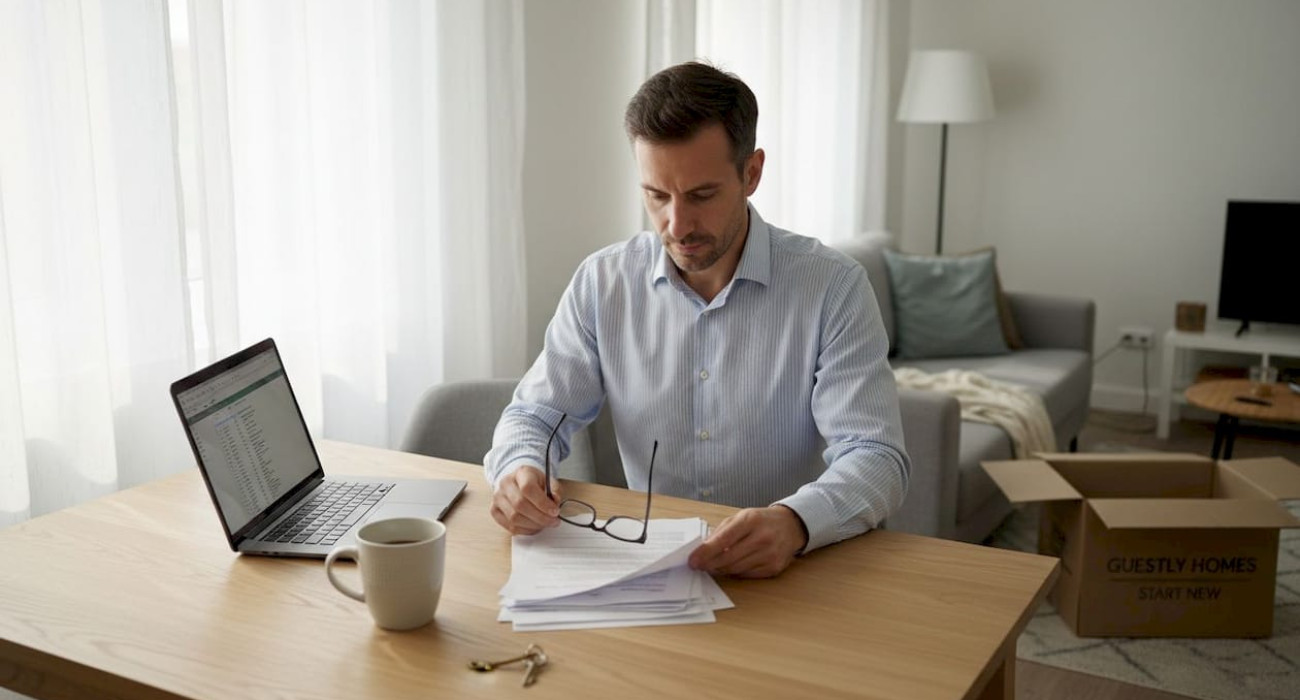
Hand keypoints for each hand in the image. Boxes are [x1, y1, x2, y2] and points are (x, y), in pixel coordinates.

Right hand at [489, 467, 563, 534]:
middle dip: (540, 517)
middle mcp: (505, 484)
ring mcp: (497, 498)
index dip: (542, 503)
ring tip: (545, 524)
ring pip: (514, 518)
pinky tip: (534, 526)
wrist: (518, 483)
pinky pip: (510, 526)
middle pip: (520, 505)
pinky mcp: (494, 511)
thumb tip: (555, 501)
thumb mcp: (548, 481)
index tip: (555, 511)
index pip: (528, 488)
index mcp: (520, 473)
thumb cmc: (534, 483)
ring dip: (533, 525)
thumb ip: (555, 490)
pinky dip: (525, 530)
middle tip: (554, 521)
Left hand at [687, 505, 807, 578]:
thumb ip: (722, 531)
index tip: (693, 560)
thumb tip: (702, 549)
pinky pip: (747, 574)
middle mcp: (762, 537)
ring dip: (721, 569)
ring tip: (712, 565)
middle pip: (728, 558)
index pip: (723, 539)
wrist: (790, 526)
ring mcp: (770, 554)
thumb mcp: (741, 516)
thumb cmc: (761, 520)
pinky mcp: (774, 568)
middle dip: (710, 563)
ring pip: (736, 569)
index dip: (705, 552)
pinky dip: (735, 572)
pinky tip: (730, 566)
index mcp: (751, 520)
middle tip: (699, 565)